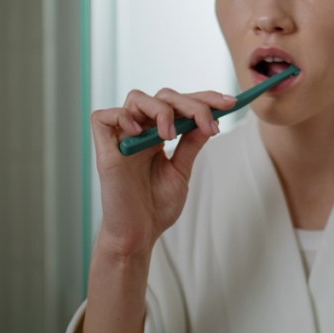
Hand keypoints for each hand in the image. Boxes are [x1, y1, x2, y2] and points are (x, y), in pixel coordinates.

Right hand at [90, 87, 236, 257]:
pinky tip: (141, 134)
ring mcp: (121, 139)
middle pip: (162, 96)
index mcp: (157, 135)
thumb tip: (209, 119)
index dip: (204, 98)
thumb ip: (191, 144)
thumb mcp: (181, 171)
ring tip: (170, 136)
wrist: (139, 235)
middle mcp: (140, 132)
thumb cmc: (156, 207)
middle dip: (191, 103)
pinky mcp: (105, 151)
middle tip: (208, 124)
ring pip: (136, 98)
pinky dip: (122, 117)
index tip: (231, 103)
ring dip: (161, 110)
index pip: (180, 104)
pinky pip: (102, 117)